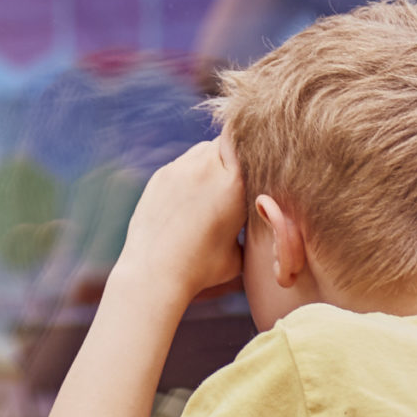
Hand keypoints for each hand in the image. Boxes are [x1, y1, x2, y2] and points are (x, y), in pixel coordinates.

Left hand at [118, 139, 246, 302]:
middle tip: (231, 182)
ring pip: (202, 150)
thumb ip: (252, 230)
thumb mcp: (240, 253)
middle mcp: (207, 168)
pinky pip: (181, 164)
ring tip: (208, 193)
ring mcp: (180, 168)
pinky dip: (188, 175)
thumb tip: (263, 224)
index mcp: (235, 183)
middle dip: (231, 158)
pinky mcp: (160, 175)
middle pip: (227, 143)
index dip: (253, 151)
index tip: (255, 166)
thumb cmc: (201, 269)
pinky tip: (186, 200)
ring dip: (209, 164)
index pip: (249, 143)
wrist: (154, 273)